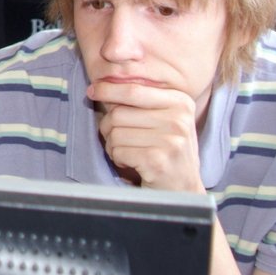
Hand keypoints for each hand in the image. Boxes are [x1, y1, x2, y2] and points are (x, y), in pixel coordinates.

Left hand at [88, 80, 203, 192]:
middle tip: (117, 138)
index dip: (108, 89)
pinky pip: (118, 152)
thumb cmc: (166, 149)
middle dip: (108, 126)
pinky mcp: (157, 160)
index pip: (133, 89)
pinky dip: (118, 159)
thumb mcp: (163, 118)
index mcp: (180, 102)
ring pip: (115, 133)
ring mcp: (170, 140)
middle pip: (119, 113)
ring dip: (113, 146)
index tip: (92, 90)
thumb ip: (140, 100)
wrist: (183, 188)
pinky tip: (133, 163)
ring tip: (130, 153)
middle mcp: (178, 119)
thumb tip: (99, 86)